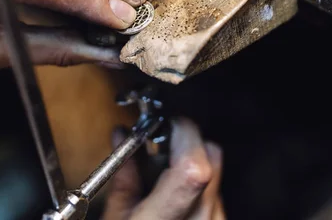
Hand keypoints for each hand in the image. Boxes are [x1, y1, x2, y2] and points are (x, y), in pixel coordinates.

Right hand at [102, 118, 224, 219]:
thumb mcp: (115, 216)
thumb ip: (123, 174)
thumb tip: (123, 135)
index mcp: (164, 219)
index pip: (194, 167)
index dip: (183, 132)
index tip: (167, 121)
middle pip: (211, 158)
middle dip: (187, 141)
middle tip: (161, 144)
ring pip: (216, 173)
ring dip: (191, 163)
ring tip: (164, 176)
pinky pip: (216, 193)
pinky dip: (197, 185)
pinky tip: (175, 196)